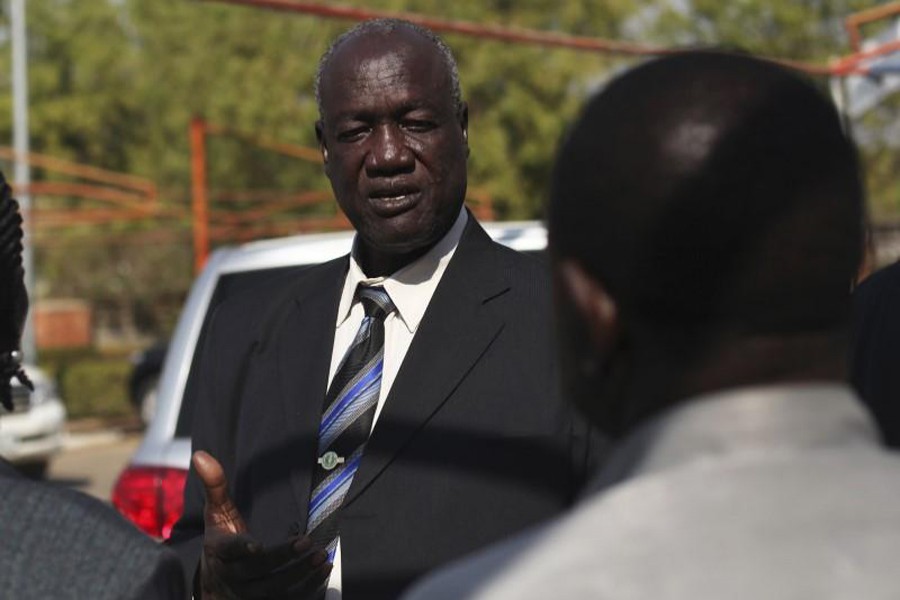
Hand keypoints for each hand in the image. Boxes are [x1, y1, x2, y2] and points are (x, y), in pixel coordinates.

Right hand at [194, 451, 331, 599]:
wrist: (216, 584)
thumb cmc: (222, 540)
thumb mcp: (216, 513)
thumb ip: (214, 484)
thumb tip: (201, 454)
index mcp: (219, 551)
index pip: (229, 550)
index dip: (241, 548)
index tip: (256, 545)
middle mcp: (232, 576)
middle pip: (257, 571)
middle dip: (282, 557)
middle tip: (308, 542)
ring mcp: (248, 594)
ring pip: (273, 590)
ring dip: (300, 574)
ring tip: (321, 557)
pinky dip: (307, 588)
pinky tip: (323, 571)